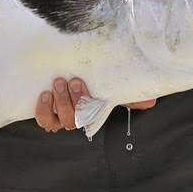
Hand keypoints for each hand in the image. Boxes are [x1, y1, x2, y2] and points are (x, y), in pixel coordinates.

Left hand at [33, 76, 156, 131]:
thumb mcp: (110, 84)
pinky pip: (44, 120)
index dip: (88, 106)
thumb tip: (150, 103)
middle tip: (72, 81)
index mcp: (92, 111)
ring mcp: (59, 116)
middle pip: (74, 120)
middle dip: (73, 100)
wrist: (66, 70)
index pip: (91, 117)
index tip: (85, 86)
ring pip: (58, 121)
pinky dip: (42, 110)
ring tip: (58, 83)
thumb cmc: (93, 80)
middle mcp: (76, 117)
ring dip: (58, 103)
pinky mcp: (45, 112)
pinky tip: (44, 94)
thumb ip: (129, 94)